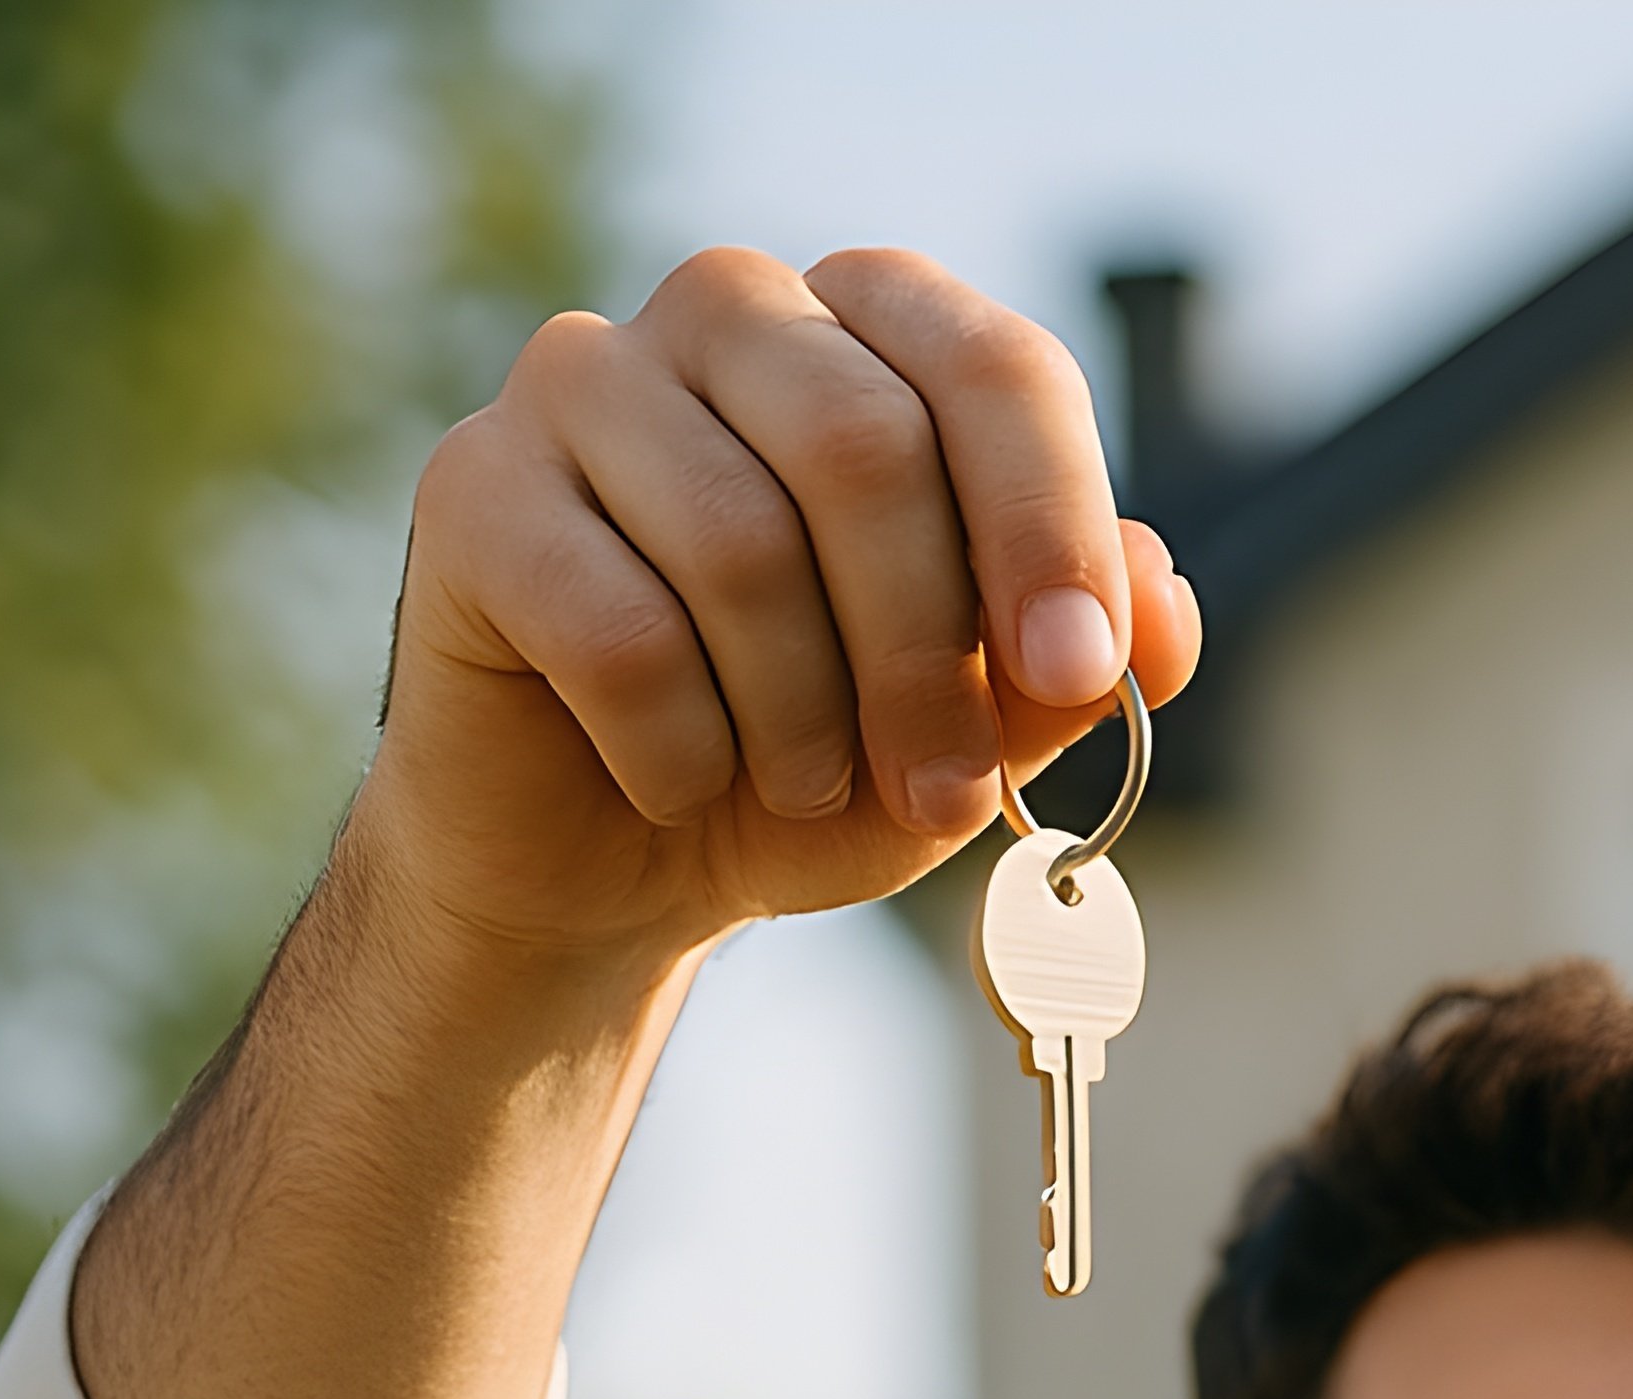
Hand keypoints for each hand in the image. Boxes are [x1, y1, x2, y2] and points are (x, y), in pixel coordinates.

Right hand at [352, 247, 1207, 979]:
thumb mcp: (982, 727)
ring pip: (739, 541)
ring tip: (800, 782)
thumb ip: (1081, 662)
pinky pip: (617, 629)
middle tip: (943, 792)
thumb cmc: (816, 755)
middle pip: (865, 445)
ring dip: (802, 718)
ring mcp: (584, 379)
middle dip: (926, 657)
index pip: (994, 366)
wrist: (614, 852)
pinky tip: (677, 780)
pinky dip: (679, 749)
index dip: (1048, 524)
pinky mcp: (471, 485)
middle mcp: (729, 313)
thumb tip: (1160, 605)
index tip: (1076, 671)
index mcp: (871, 334)